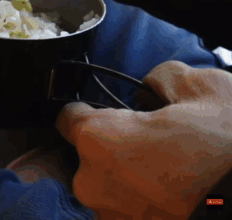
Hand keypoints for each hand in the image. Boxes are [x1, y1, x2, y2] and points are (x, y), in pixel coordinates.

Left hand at [57, 61, 231, 218]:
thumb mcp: (202, 88)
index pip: (69, 117)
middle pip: (89, 154)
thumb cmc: (230, 148)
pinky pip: (126, 207)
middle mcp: (93, 182)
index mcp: (98, 140)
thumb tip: (153, 84)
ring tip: (170, 170)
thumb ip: (161, 78)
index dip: (91, 109)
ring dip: (129, 175)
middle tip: (155, 142)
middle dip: (115, 145)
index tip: (113, 112)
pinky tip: (173, 191)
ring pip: (108, 183)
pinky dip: (144, 198)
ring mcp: (110, 215)